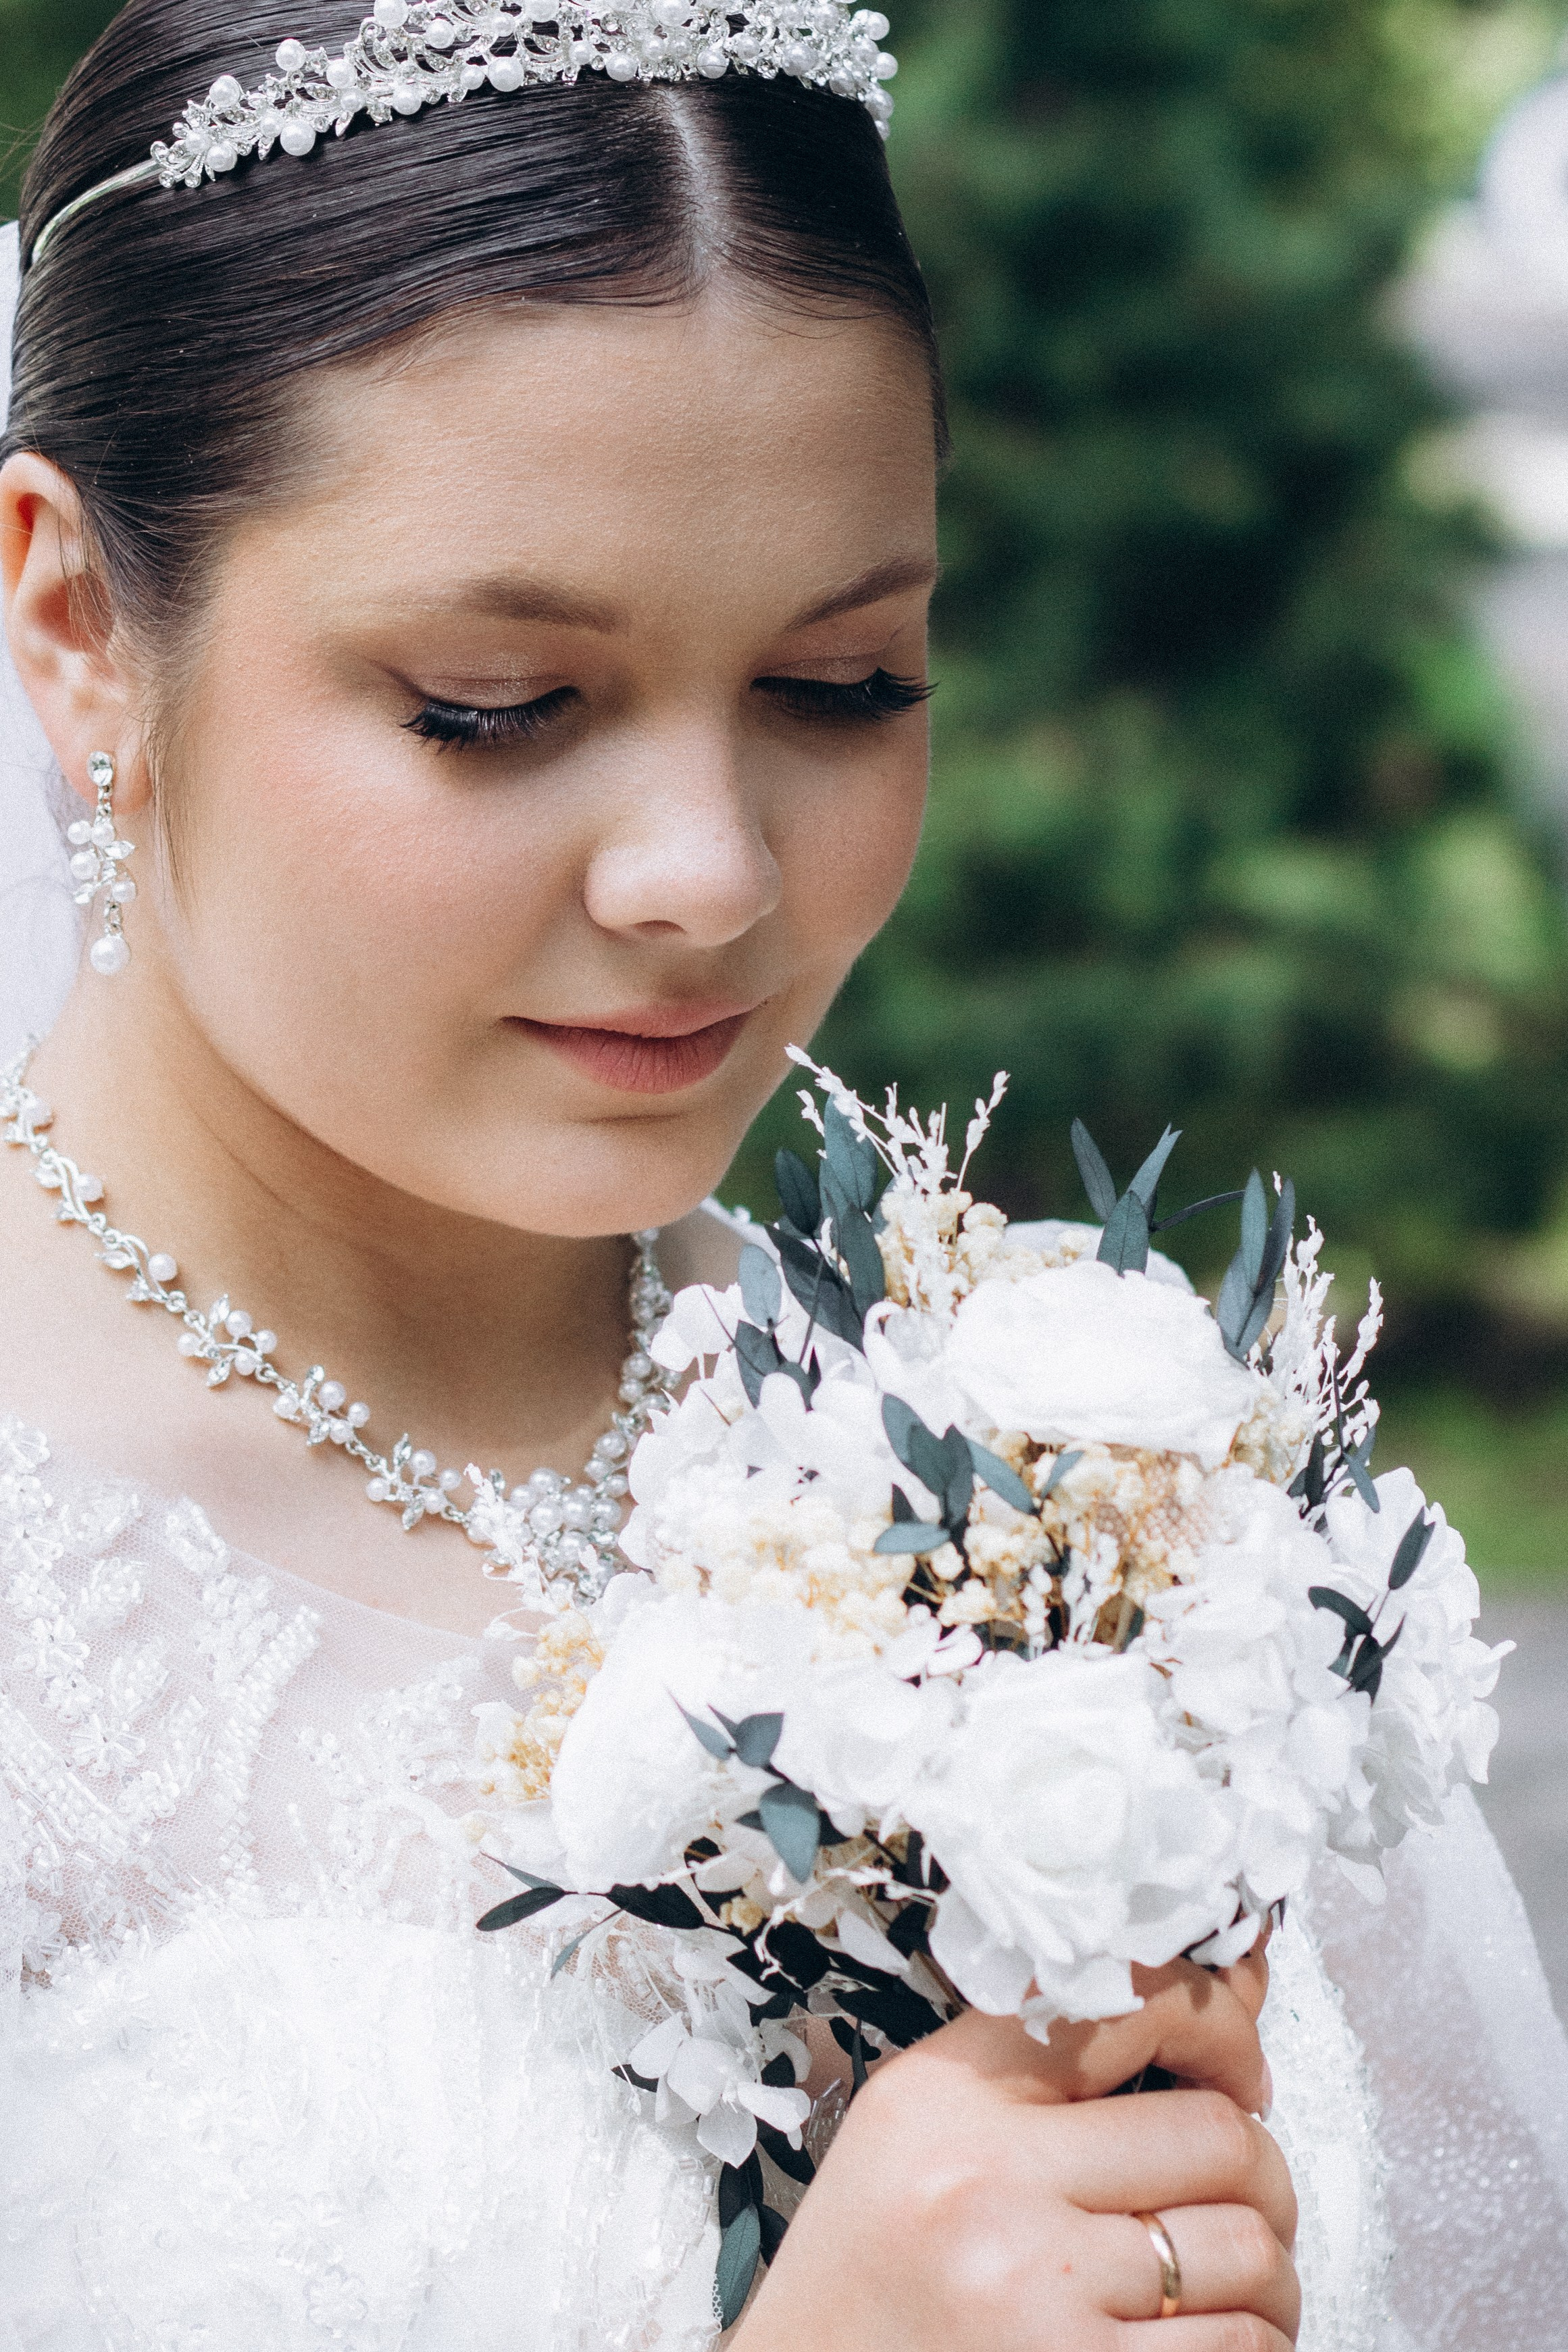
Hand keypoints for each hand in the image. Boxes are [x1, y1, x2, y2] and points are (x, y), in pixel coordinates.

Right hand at [732, 1953, 1296, 2350]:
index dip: (1223, 2024)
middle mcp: (988, 2184)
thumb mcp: (922, 2132)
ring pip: (1247, 2252)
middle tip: (1246, 2201)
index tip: (1239, 2071)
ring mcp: (1035, 2293)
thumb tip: (1241, 1986)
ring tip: (1235, 2287)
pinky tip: (1213, 2342)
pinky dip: (1254, 2348)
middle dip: (1264, 2174)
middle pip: (1218, 2138)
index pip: (1131, 2000)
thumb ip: (1051, 2068)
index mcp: (946, 2095)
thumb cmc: (877, 2273)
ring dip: (1270, 2275)